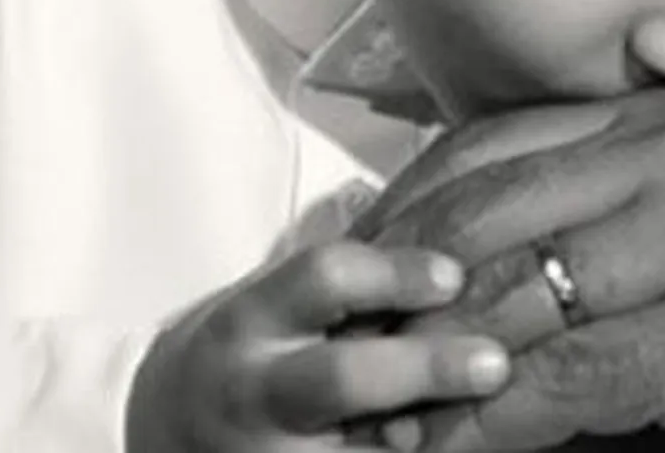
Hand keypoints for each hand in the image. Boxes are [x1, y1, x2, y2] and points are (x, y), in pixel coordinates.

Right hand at [125, 240, 511, 451]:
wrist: (170, 429)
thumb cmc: (256, 350)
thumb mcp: (280, 302)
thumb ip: (354, 282)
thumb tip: (458, 232)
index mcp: (257, 317)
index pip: (322, 279)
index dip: (394, 273)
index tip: (455, 274)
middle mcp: (259, 390)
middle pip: (341, 378)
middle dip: (424, 368)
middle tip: (494, 363)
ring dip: (422, 438)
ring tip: (482, 429)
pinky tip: (457, 446)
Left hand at [363, 88, 664, 452]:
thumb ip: (630, 217)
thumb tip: (509, 270)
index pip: (495, 143)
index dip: (409, 206)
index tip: (366, 265)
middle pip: (483, 213)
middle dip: (399, 289)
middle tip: (349, 349)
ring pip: (511, 295)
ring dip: (428, 366)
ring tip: (378, 416)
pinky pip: (564, 379)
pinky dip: (490, 425)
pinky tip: (454, 451)